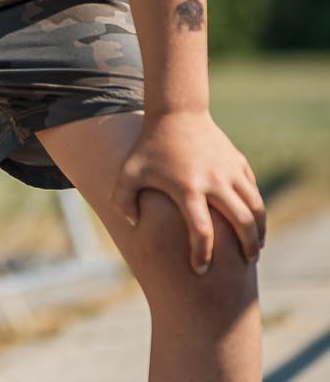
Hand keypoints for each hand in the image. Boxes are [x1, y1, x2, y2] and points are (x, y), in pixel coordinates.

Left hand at [113, 111, 266, 271]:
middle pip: (241, 221)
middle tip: (247, 264)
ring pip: (255, 207)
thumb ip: (123, 201)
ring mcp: (230, 171)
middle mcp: (213, 181)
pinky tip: (253, 222)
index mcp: (187, 188)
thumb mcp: (128, 172)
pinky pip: (253, 191)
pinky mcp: (238, 162)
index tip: (200, 270)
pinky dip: (256, 209)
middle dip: (247, 247)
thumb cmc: (149, 146)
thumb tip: (133, 225)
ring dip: (259, 230)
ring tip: (256, 248)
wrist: (177, 111)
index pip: (201, 230)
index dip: (202, 254)